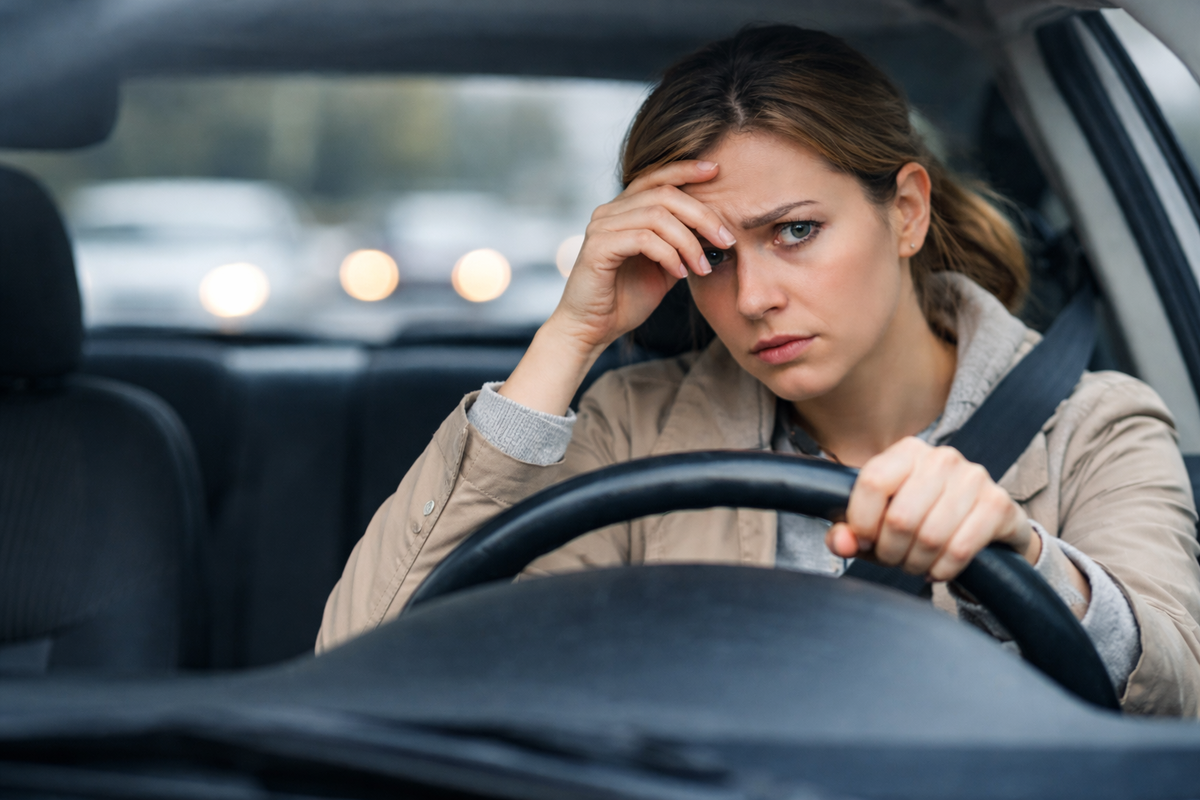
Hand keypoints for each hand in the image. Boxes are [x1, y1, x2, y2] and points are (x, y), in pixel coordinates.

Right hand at [547, 159, 736, 355]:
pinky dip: (669, 255)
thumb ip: (682, 244)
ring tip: (702, 267)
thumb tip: (715, 229)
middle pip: (664, 194)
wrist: (592, 329)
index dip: (686, 169)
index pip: (656, 177)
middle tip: (726, 240)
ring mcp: (602, 227)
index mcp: (624, 210)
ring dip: (688, 242)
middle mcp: (610, 211)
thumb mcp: (664, 267)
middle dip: (702, 215)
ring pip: (657, 216)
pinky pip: (643, 239)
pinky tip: (680, 274)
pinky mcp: (598, 247)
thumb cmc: (625, 299)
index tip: (716, 171)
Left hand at [825, 437, 1040, 580]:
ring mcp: (974, 478)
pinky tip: (938, 569)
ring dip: (916, 563)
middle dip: (891, 552)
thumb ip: (848, 532)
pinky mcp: (998, 504)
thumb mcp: (877, 524)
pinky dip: (942, 569)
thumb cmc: (920, 521)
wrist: (984, 526)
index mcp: (907, 451)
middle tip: (894, 559)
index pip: (873, 482)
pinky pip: (959, 549)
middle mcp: (942, 458)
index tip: (865, 541)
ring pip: (930, 537)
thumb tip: (842, 543)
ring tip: (915, 564)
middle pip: (900, 517)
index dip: (863, 522)